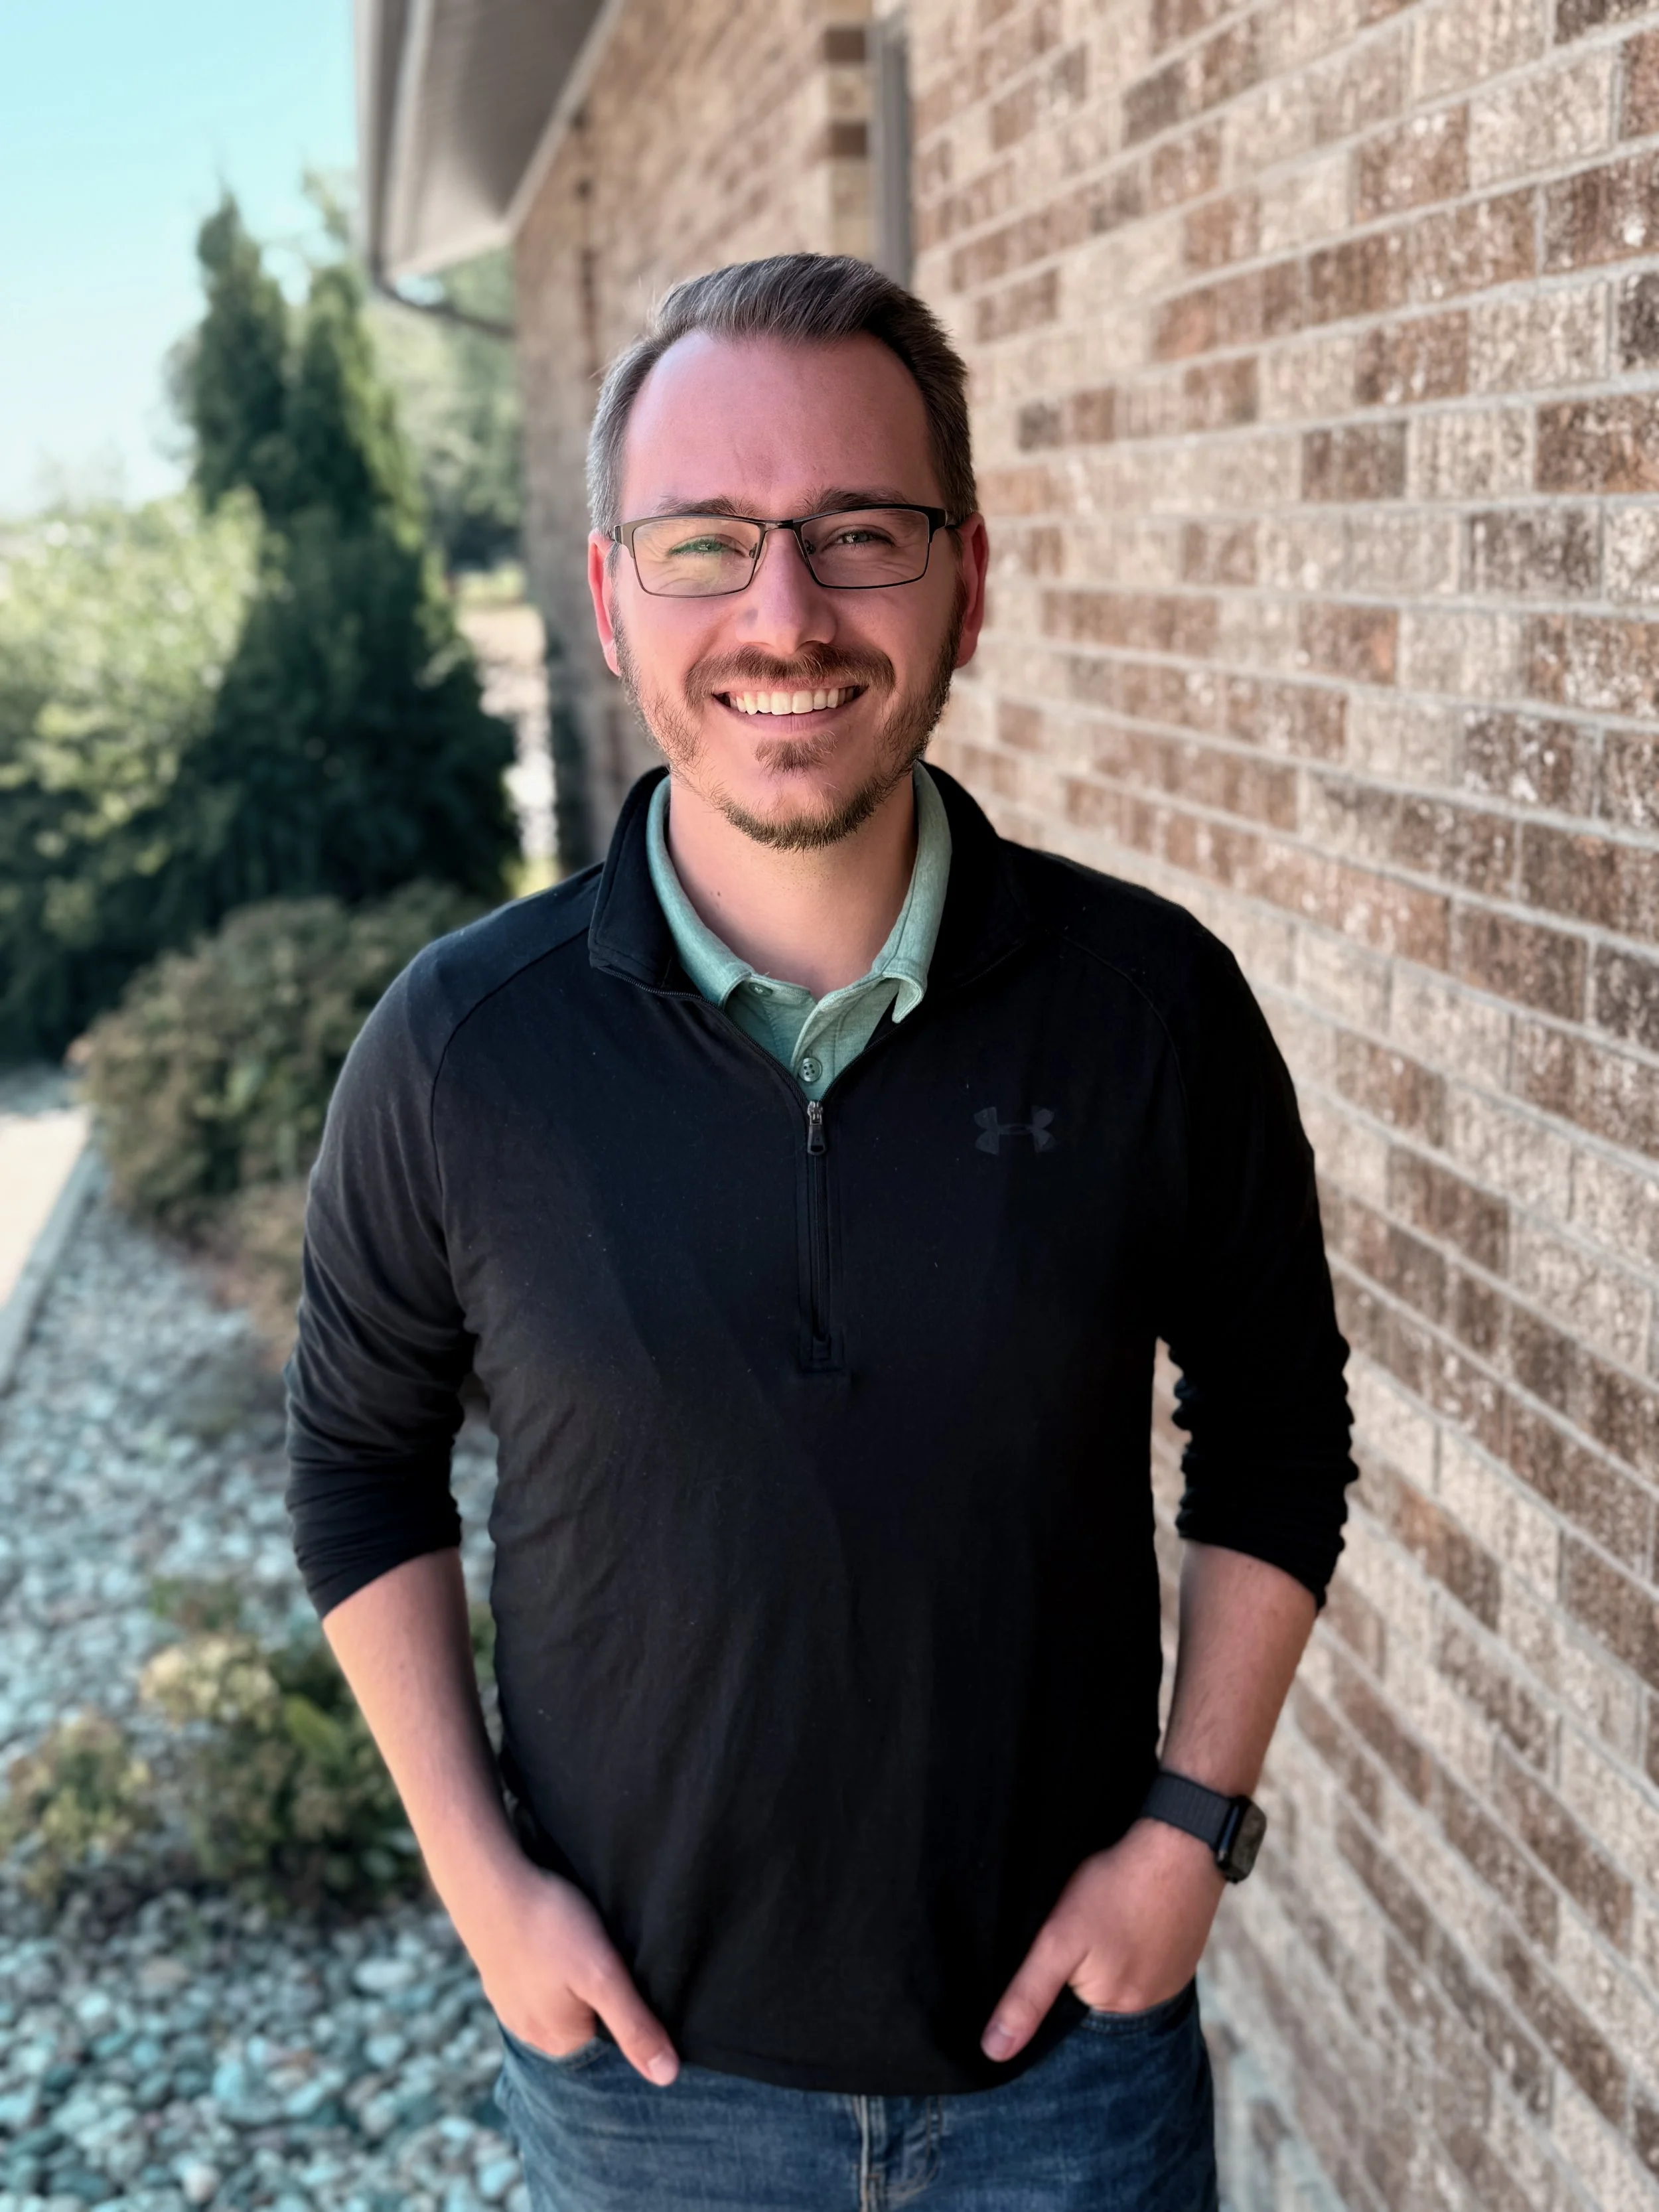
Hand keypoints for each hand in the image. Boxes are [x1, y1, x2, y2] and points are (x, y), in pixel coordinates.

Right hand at [455, 1856, 679, 2085]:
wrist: (488, 1884)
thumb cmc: (550, 1927)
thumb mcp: (602, 1976)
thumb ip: (634, 2026)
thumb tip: (666, 2076)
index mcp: (560, 2042)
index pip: (612, 2037)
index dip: (627, 2001)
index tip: (625, 1967)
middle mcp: (530, 2033)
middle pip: (585, 2017)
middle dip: (599, 1991)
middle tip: (603, 1948)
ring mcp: (509, 2004)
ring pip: (559, 1996)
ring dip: (572, 1974)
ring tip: (578, 1939)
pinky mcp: (498, 1975)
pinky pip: (536, 1978)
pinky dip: (548, 1961)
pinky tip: (552, 1936)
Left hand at [981, 1818, 1224, 2060]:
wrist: (1180, 1845)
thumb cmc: (1116, 1888)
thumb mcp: (1058, 1939)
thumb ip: (1027, 1996)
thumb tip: (995, 2051)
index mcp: (1115, 2011)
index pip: (1069, 2017)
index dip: (1054, 1988)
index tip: (1052, 1956)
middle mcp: (1148, 2007)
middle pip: (1095, 2000)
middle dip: (1079, 1974)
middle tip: (1079, 1931)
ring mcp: (1170, 1981)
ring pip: (1120, 1980)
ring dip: (1107, 1961)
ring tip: (1102, 1926)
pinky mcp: (1181, 1956)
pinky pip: (1146, 1964)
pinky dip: (1132, 1949)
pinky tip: (1127, 1922)